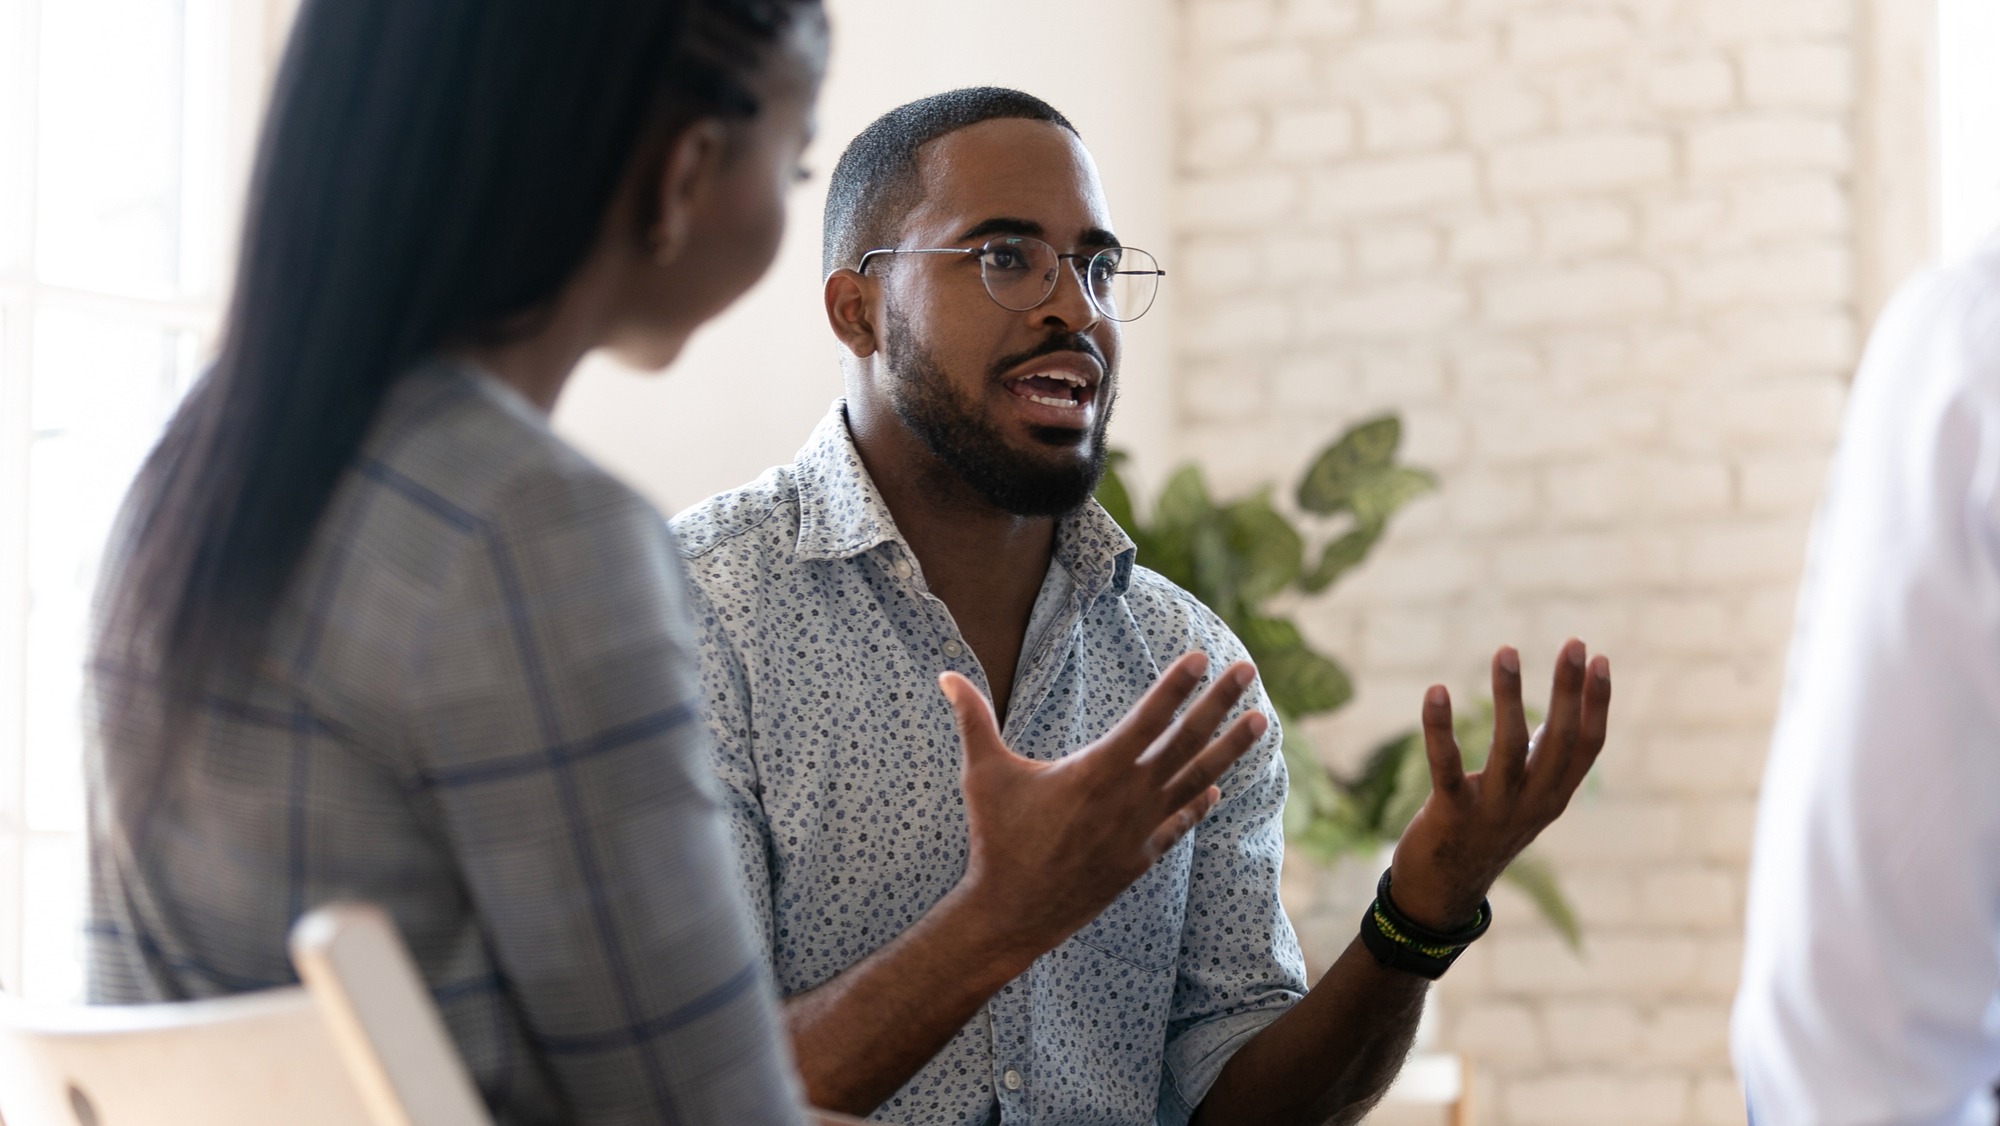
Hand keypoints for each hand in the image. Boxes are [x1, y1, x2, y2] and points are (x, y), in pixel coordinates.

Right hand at [937, 652, 1267, 961]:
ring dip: (1230, 749)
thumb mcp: (984, 773)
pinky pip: (1179, 824)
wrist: (1012, 913)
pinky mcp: (1140, 858)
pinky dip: (1198, 803)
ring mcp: (1140, 830)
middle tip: (1248, 669)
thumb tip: (945, 675)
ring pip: (1196, 780)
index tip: (1203, 657)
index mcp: (1097, 770)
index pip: (1148, 717)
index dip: (1176, 685)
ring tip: (1261, 721)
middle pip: (1186, 741)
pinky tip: (1215, 789)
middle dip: (1220, 703)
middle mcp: (1129, 797)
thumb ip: (973, 719)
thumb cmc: (996, 838)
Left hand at [1388, 639, 1611, 929]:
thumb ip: (1544, 761)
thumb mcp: (1526, 799)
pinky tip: (1436, 690)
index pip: (1588, 746)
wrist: (1444, 893)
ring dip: (1509, 696)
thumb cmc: (1485, 832)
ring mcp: (1494, 811)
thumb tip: (1561, 712)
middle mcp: (1532, 804)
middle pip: (1559, 741)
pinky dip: (1440, 728)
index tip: (1598, 658)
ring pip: (1509, 748)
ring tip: (1507, 650)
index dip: (1597, 703)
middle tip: (1574, 643)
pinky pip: (1447, 766)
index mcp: (1554, 797)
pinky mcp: (1452, 814)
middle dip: (1569, 691)